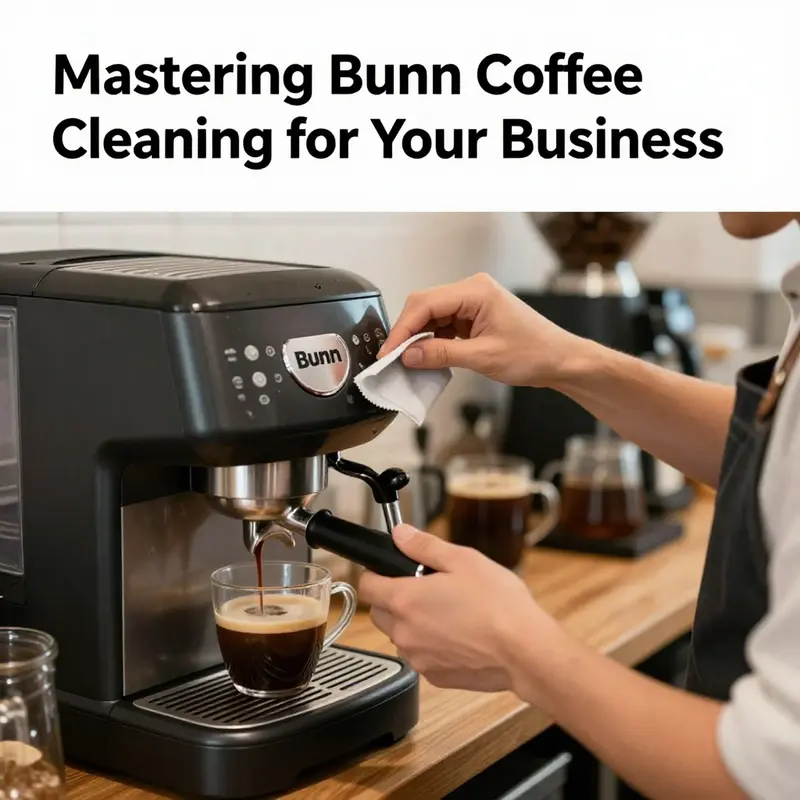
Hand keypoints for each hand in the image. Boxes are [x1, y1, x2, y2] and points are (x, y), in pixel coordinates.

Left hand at [358, 525, 546, 691]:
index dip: (374, 573)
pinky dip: (431, 645)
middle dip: (393, 598)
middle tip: (424, 588)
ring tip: (447, 612)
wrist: (525, 652)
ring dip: (412, 623)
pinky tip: (458, 634)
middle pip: (379, 612)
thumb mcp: (463, 560)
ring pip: (400, 636)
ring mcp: (418, 658)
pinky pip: (420, 656)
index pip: (365, 585)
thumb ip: (424, 545)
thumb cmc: (499, 606)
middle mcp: (404, 632)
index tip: (387, 570)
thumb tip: (401, 534)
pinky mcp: (435, 676)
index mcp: (405, 599)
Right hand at [378, 272, 593, 387]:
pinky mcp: (473, 316)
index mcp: (476, 291)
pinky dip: (431, 341)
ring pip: (431, 316)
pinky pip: (442, 325)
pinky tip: (426, 357)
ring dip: (418, 338)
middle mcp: (472, 290)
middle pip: (424, 306)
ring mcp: (472, 302)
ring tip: (407, 362)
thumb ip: (442, 354)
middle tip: (392, 359)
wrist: (560, 360)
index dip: (402, 329)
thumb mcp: (483, 357)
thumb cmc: (534, 353)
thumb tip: (409, 355)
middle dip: (406, 332)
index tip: (388, 352)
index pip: (425, 303)